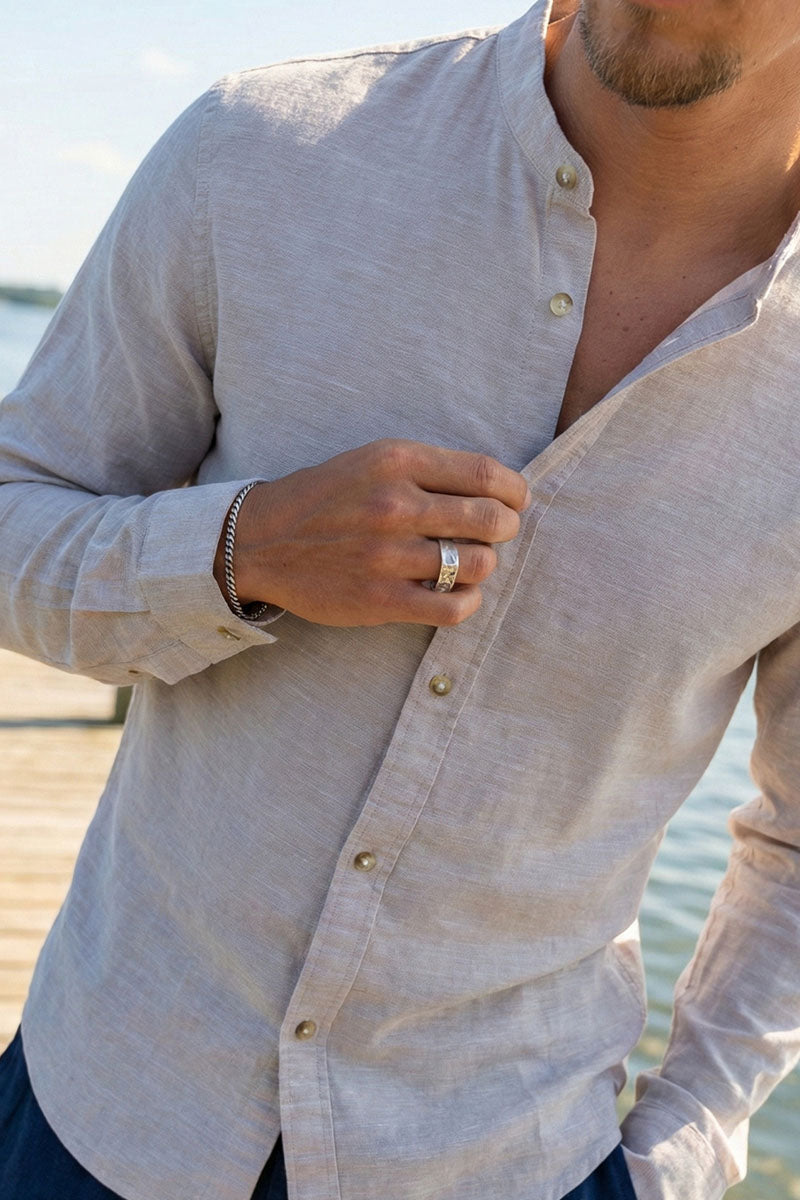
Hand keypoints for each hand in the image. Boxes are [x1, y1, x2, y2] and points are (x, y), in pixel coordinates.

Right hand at [214, 439, 530, 627]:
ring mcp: (388, 556)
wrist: (260, 542)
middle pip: (491, 519)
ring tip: (467, 562)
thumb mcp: (372, 461)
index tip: (516, 501)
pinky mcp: (381, 600)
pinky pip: (454, 606)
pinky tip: (457, 592)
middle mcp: (395, 506)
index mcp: (396, 462)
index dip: (515, 492)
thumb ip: (428, 470)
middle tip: (496, 533)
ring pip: (478, 563)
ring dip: (484, 565)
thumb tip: (497, 489)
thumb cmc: (326, 499)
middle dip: (506, 528)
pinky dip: (467, 601)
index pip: (487, 475)